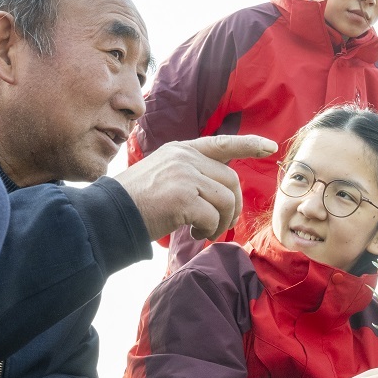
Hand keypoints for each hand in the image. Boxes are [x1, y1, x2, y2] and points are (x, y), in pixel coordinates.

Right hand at [113, 134, 275, 241]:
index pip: (221, 143)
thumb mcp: (162, 175)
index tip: (270, 147)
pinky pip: (213, 217)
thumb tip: (220, 192)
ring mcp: (184, 175)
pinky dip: (210, 230)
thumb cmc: (134, 202)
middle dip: (234, 206)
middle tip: (224, 225)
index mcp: (181, 150)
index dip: (248, 145)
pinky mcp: (182, 197)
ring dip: (222, 221)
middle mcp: (184, 158)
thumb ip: (189, 174)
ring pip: (226, 200)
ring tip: (205, 231)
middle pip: (231, 180)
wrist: (108, 214)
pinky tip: (195, 233)